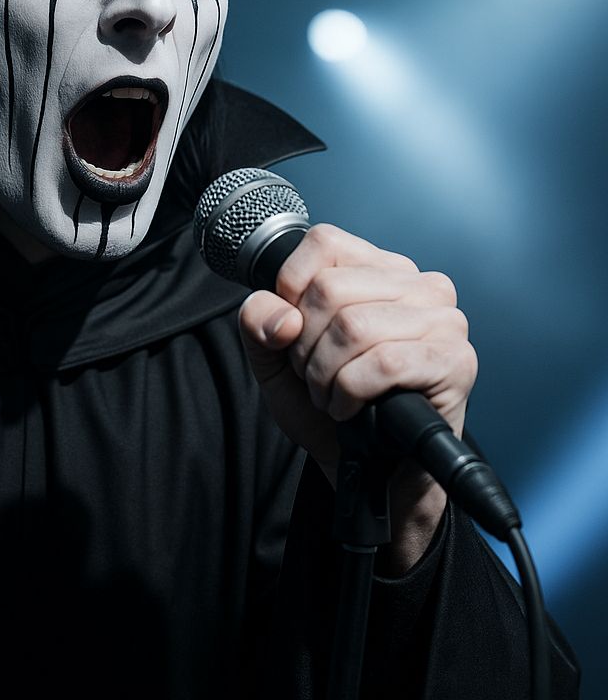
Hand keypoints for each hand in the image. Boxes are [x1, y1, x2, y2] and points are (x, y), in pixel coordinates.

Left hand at [238, 224, 477, 573]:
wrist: (364, 470)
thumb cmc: (327, 405)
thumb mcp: (274, 358)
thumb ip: (257, 321)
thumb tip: (279, 315)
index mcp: (379, 268)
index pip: (323, 242)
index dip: (290, 288)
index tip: (292, 331)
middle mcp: (419, 284)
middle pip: (329, 289)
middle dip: (304, 344)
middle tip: (315, 375)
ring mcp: (444, 320)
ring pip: (353, 326)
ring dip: (325, 374)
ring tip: (333, 394)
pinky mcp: (455, 361)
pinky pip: (382, 363)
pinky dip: (350, 393)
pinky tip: (351, 409)